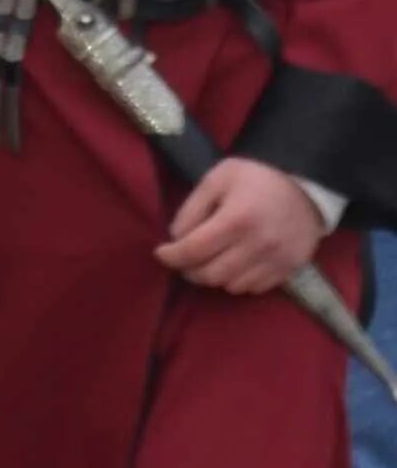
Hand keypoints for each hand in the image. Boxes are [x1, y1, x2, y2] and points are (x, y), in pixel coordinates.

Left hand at [157, 157, 323, 294]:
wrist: (306, 187)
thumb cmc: (255, 178)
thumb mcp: (216, 179)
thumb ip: (192, 208)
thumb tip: (176, 238)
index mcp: (238, 218)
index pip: (194, 250)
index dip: (172, 256)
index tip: (161, 253)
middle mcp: (259, 244)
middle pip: (211, 274)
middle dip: (189, 269)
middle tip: (183, 258)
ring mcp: (277, 260)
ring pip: (231, 286)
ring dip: (213, 277)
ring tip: (208, 260)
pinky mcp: (290, 270)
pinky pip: (254, 288)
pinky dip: (237, 281)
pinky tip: (233, 264)